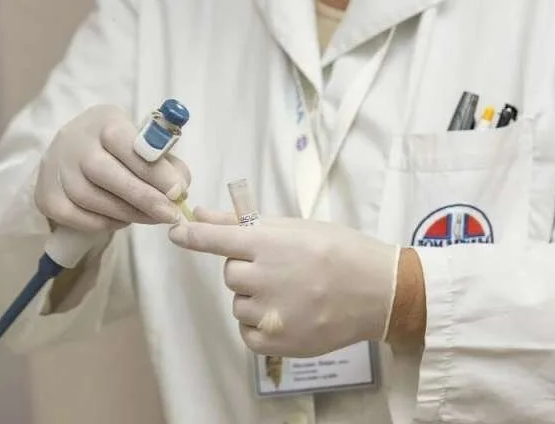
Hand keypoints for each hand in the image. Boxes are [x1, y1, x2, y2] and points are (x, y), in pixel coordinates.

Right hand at [35, 105, 189, 231]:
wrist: (73, 151)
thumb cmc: (119, 148)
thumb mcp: (144, 143)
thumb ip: (167, 163)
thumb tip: (180, 190)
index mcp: (104, 121)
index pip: (126, 143)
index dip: (153, 170)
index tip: (177, 191)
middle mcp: (74, 141)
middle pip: (105, 173)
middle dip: (143, 197)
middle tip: (169, 215)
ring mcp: (56, 168)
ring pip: (90, 198)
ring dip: (127, 213)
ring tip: (152, 218)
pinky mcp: (46, 195)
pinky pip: (76, 216)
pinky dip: (103, 223)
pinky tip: (122, 220)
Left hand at [168, 208, 401, 357]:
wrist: (378, 292)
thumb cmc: (340, 251)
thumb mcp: (297, 227)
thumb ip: (243, 224)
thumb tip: (201, 213)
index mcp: (270, 244)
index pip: (216, 239)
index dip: (192, 236)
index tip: (175, 232)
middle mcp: (266, 278)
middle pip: (230, 274)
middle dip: (248, 269)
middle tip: (281, 269)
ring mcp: (271, 313)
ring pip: (239, 303)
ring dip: (255, 298)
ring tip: (291, 293)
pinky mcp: (277, 342)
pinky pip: (246, 332)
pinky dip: (259, 325)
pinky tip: (286, 313)